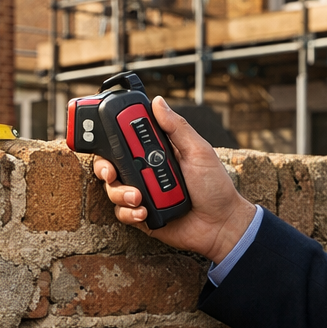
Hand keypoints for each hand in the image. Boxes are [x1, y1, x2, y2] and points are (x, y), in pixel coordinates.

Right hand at [93, 96, 257, 263]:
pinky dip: (129, 213)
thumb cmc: (215, 187)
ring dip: (121, 194)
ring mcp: (142, 193)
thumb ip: (177, 128)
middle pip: (111, 165)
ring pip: (113, 190)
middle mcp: (146, 171)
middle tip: (111, 173)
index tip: (107, 137)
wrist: (221, 224)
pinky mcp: (141, 215)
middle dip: (105, 168)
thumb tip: (158, 102)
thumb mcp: (198, 151)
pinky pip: (122, 213)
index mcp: (158, 152)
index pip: (127, 140)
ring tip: (139, 198)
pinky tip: (144, 212)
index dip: (112, 138)